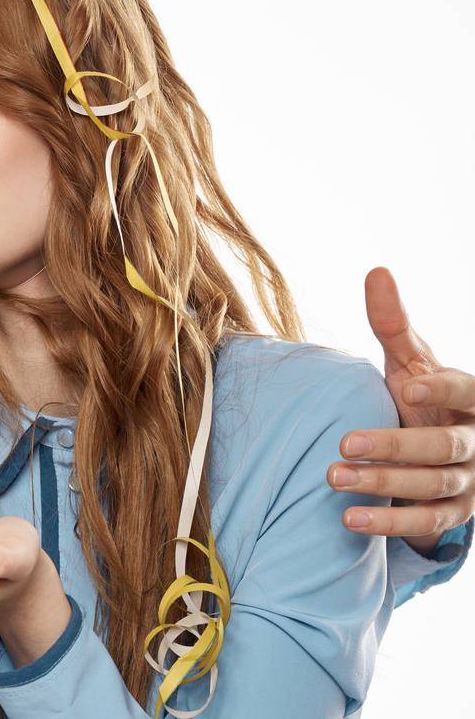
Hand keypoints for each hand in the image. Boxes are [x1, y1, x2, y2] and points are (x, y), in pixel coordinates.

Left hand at [330, 268, 474, 550]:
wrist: (441, 448)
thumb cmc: (422, 395)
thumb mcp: (411, 360)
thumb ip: (392, 324)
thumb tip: (376, 271)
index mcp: (474, 400)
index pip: (469, 392)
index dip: (443, 390)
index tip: (407, 386)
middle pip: (444, 447)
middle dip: (395, 446)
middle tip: (344, 443)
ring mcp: (471, 481)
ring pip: (433, 486)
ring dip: (384, 485)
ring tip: (333, 478)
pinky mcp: (456, 513)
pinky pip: (427, 523)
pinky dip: (389, 523)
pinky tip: (349, 518)